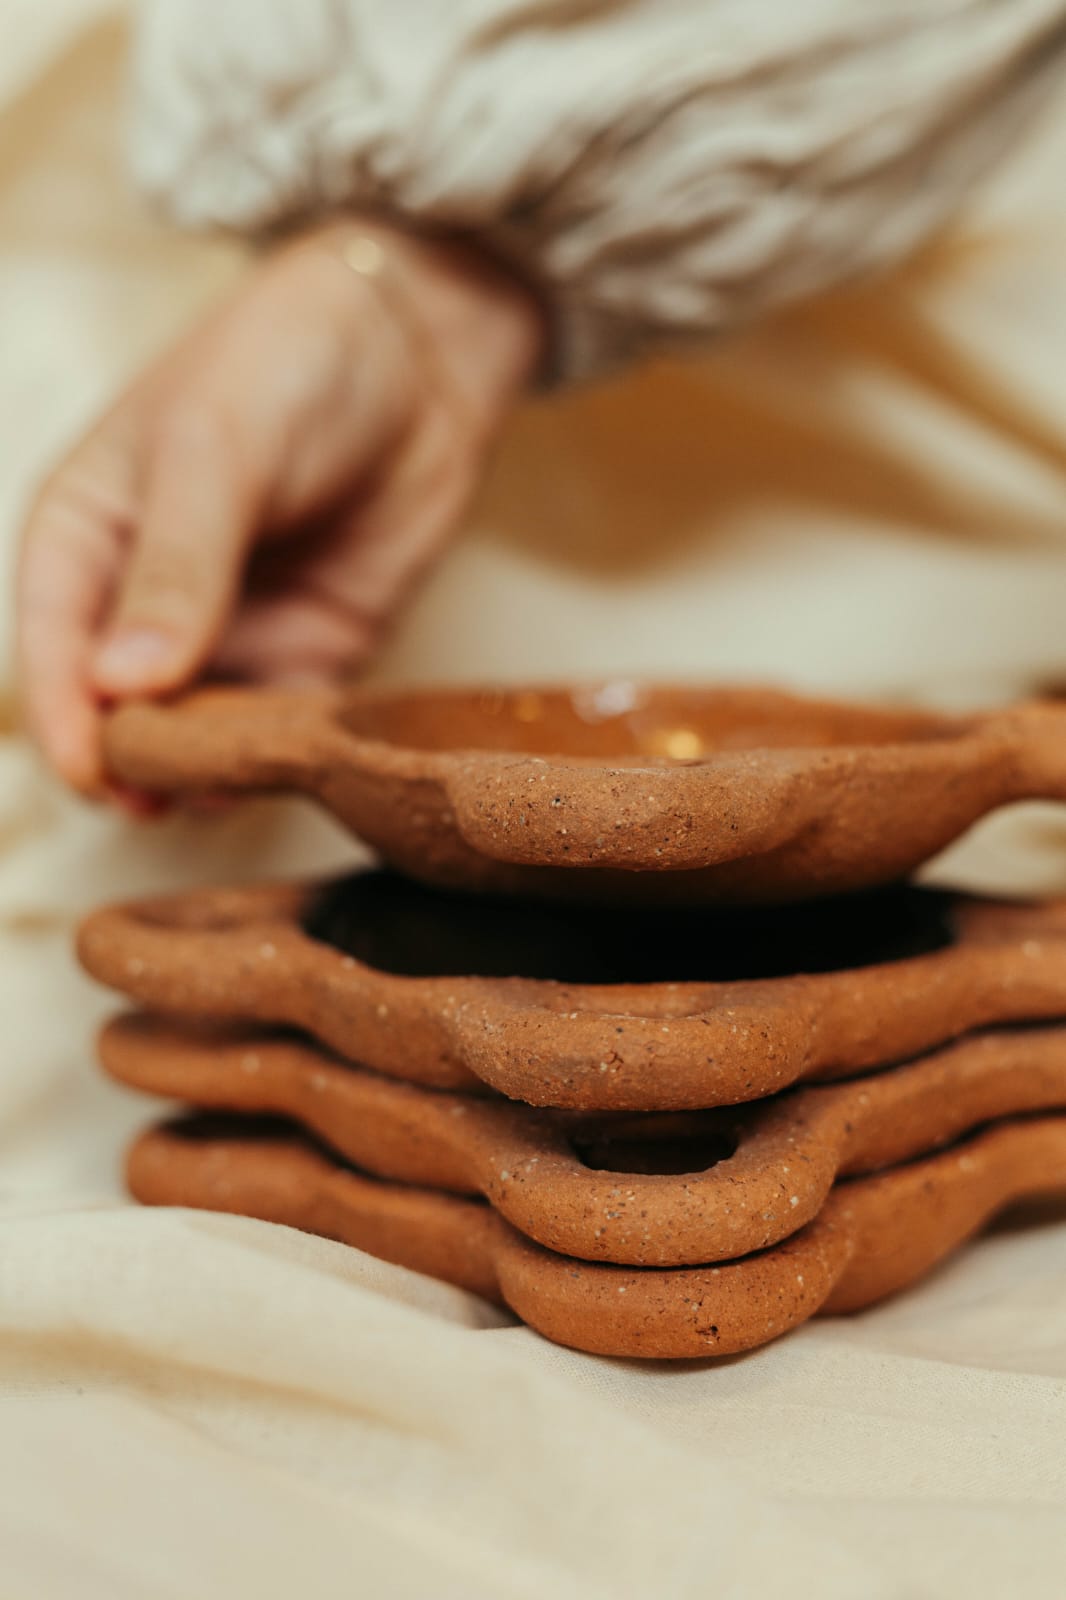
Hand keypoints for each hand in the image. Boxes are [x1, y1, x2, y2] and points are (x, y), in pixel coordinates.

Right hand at [17, 218, 543, 792]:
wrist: (419, 348)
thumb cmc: (290, 362)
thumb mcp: (215, 449)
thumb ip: (176, 567)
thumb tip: (121, 684)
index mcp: (89, 533)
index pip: (53, 643)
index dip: (66, 715)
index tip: (94, 772)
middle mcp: (146, 594)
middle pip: (118, 705)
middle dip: (133, 757)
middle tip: (163, 799)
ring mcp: (230, 629)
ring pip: (197, 729)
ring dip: (206, 769)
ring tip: (229, 792)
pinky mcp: (309, 650)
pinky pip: (280, 723)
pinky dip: (278, 752)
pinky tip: (292, 767)